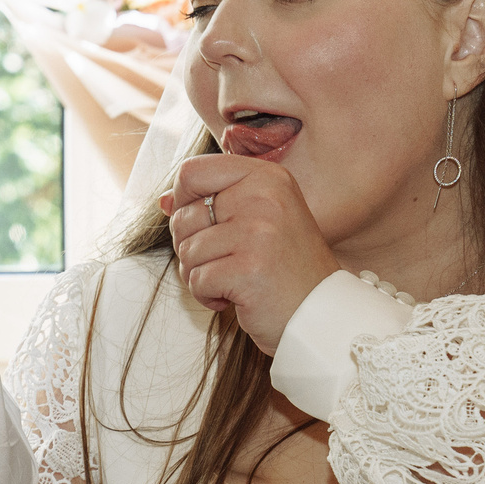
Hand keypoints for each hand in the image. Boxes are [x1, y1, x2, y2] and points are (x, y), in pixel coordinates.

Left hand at [163, 152, 338, 354]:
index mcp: (267, 177)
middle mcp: (264, 197)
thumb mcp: (257, 220)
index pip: (192, 171)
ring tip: (234, 280)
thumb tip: (165, 201)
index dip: (183, 201)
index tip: (203, 225)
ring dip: (201, 275)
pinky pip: (197, 279)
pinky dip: (208, 296)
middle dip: (191, 247)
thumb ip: (213, 202)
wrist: (319, 312)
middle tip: (225, 262)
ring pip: (187, 250)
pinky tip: (236, 297)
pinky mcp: (248, 269)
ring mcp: (257, 232)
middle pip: (183, 215)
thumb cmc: (284, 267)